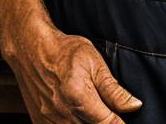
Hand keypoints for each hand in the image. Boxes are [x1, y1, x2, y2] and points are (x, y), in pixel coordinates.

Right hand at [7, 26, 141, 123]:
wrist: (31, 49)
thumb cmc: (64, 51)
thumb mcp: (94, 62)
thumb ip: (113, 89)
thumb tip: (134, 106)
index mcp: (78, 97)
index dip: (119, 123)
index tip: (123, 119)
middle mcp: (62, 114)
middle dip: (103, 121)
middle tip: (105, 109)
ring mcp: (49, 122)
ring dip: (88, 123)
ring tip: (90, 110)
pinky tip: (77, 115)